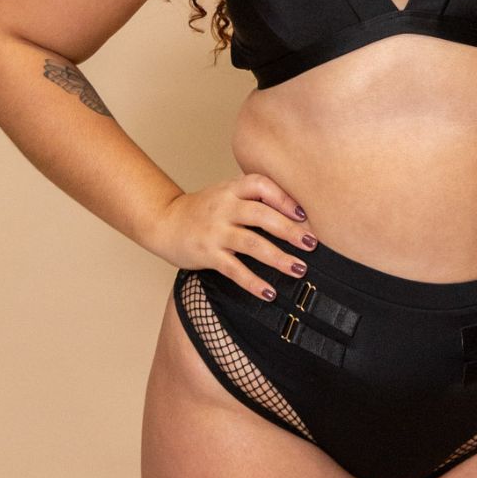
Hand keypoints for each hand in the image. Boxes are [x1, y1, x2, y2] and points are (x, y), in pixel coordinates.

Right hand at [147, 173, 318, 299]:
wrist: (164, 222)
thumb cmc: (203, 209)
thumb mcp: (226, 193)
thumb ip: (253, 197)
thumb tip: (296, 211)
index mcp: (231, 189)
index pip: (261, 185)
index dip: (283, 198)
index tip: (303, 214)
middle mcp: (224, 208)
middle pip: (261, 215)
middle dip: (290, 230)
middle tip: (312, 243)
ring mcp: (215, 231)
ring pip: (252, 244)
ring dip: (278, 258)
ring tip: (299, 269)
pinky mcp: (207, 254)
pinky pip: (233, 270)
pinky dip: (253, 282)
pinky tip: (269, 292)